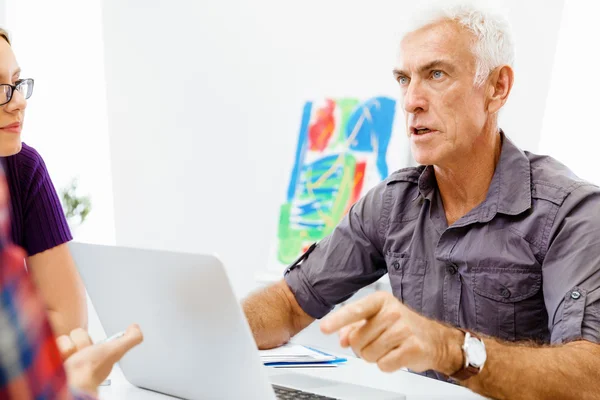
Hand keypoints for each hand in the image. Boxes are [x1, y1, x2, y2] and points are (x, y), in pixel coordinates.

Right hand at [56, 324, 142, 394]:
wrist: (73, 382)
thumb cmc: (92, 369)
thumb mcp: (116, 350)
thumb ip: (130, 339)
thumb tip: (136, 328)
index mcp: (94, 353)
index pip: (86, 335)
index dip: (88, 339)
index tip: (92, 350)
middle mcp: (79, 356)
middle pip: (77, 334)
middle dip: (80, 343)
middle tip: (83, 355)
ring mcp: (64, 359)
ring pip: (64, 338)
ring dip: (69, 348)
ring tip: (72, 360)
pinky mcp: (51, 359)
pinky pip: (51, 344)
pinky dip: (58, 350)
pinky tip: (62, 361)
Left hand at [320, 292, 462, 373]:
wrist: (436, 339)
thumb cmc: (403, 327)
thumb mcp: (378, 320)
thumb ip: (355, 327)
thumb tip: (342, 338)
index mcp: (381, 301)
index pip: (355, 310)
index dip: (337, 320)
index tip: (324, 328)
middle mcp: (392, 312)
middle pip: (358, 340)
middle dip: (362, 348)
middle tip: (377, 343)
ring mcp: (404, 329)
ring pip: (369, 354)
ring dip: (374, 357)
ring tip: (388, 349)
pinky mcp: (412, 348)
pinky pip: (384, 365)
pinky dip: (387, 365)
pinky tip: (397, 356)